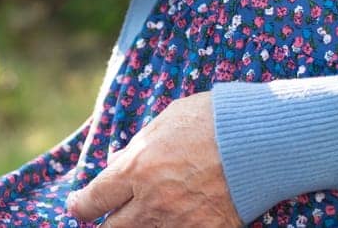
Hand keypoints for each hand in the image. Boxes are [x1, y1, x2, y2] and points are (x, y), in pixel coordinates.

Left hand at [65, 93, 239, 226]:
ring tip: (142, 215)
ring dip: (137, 226)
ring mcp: (179, 223)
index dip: (80, 205)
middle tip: (106, 216)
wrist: (260, 141)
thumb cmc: (211, 121)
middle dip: (105, 222)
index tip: (78, 205)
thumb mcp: (164, 123)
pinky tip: (174, 220)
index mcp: (136, 169)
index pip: (93, 199)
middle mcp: (151, 202)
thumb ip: (137, 147)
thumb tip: (117, 163)